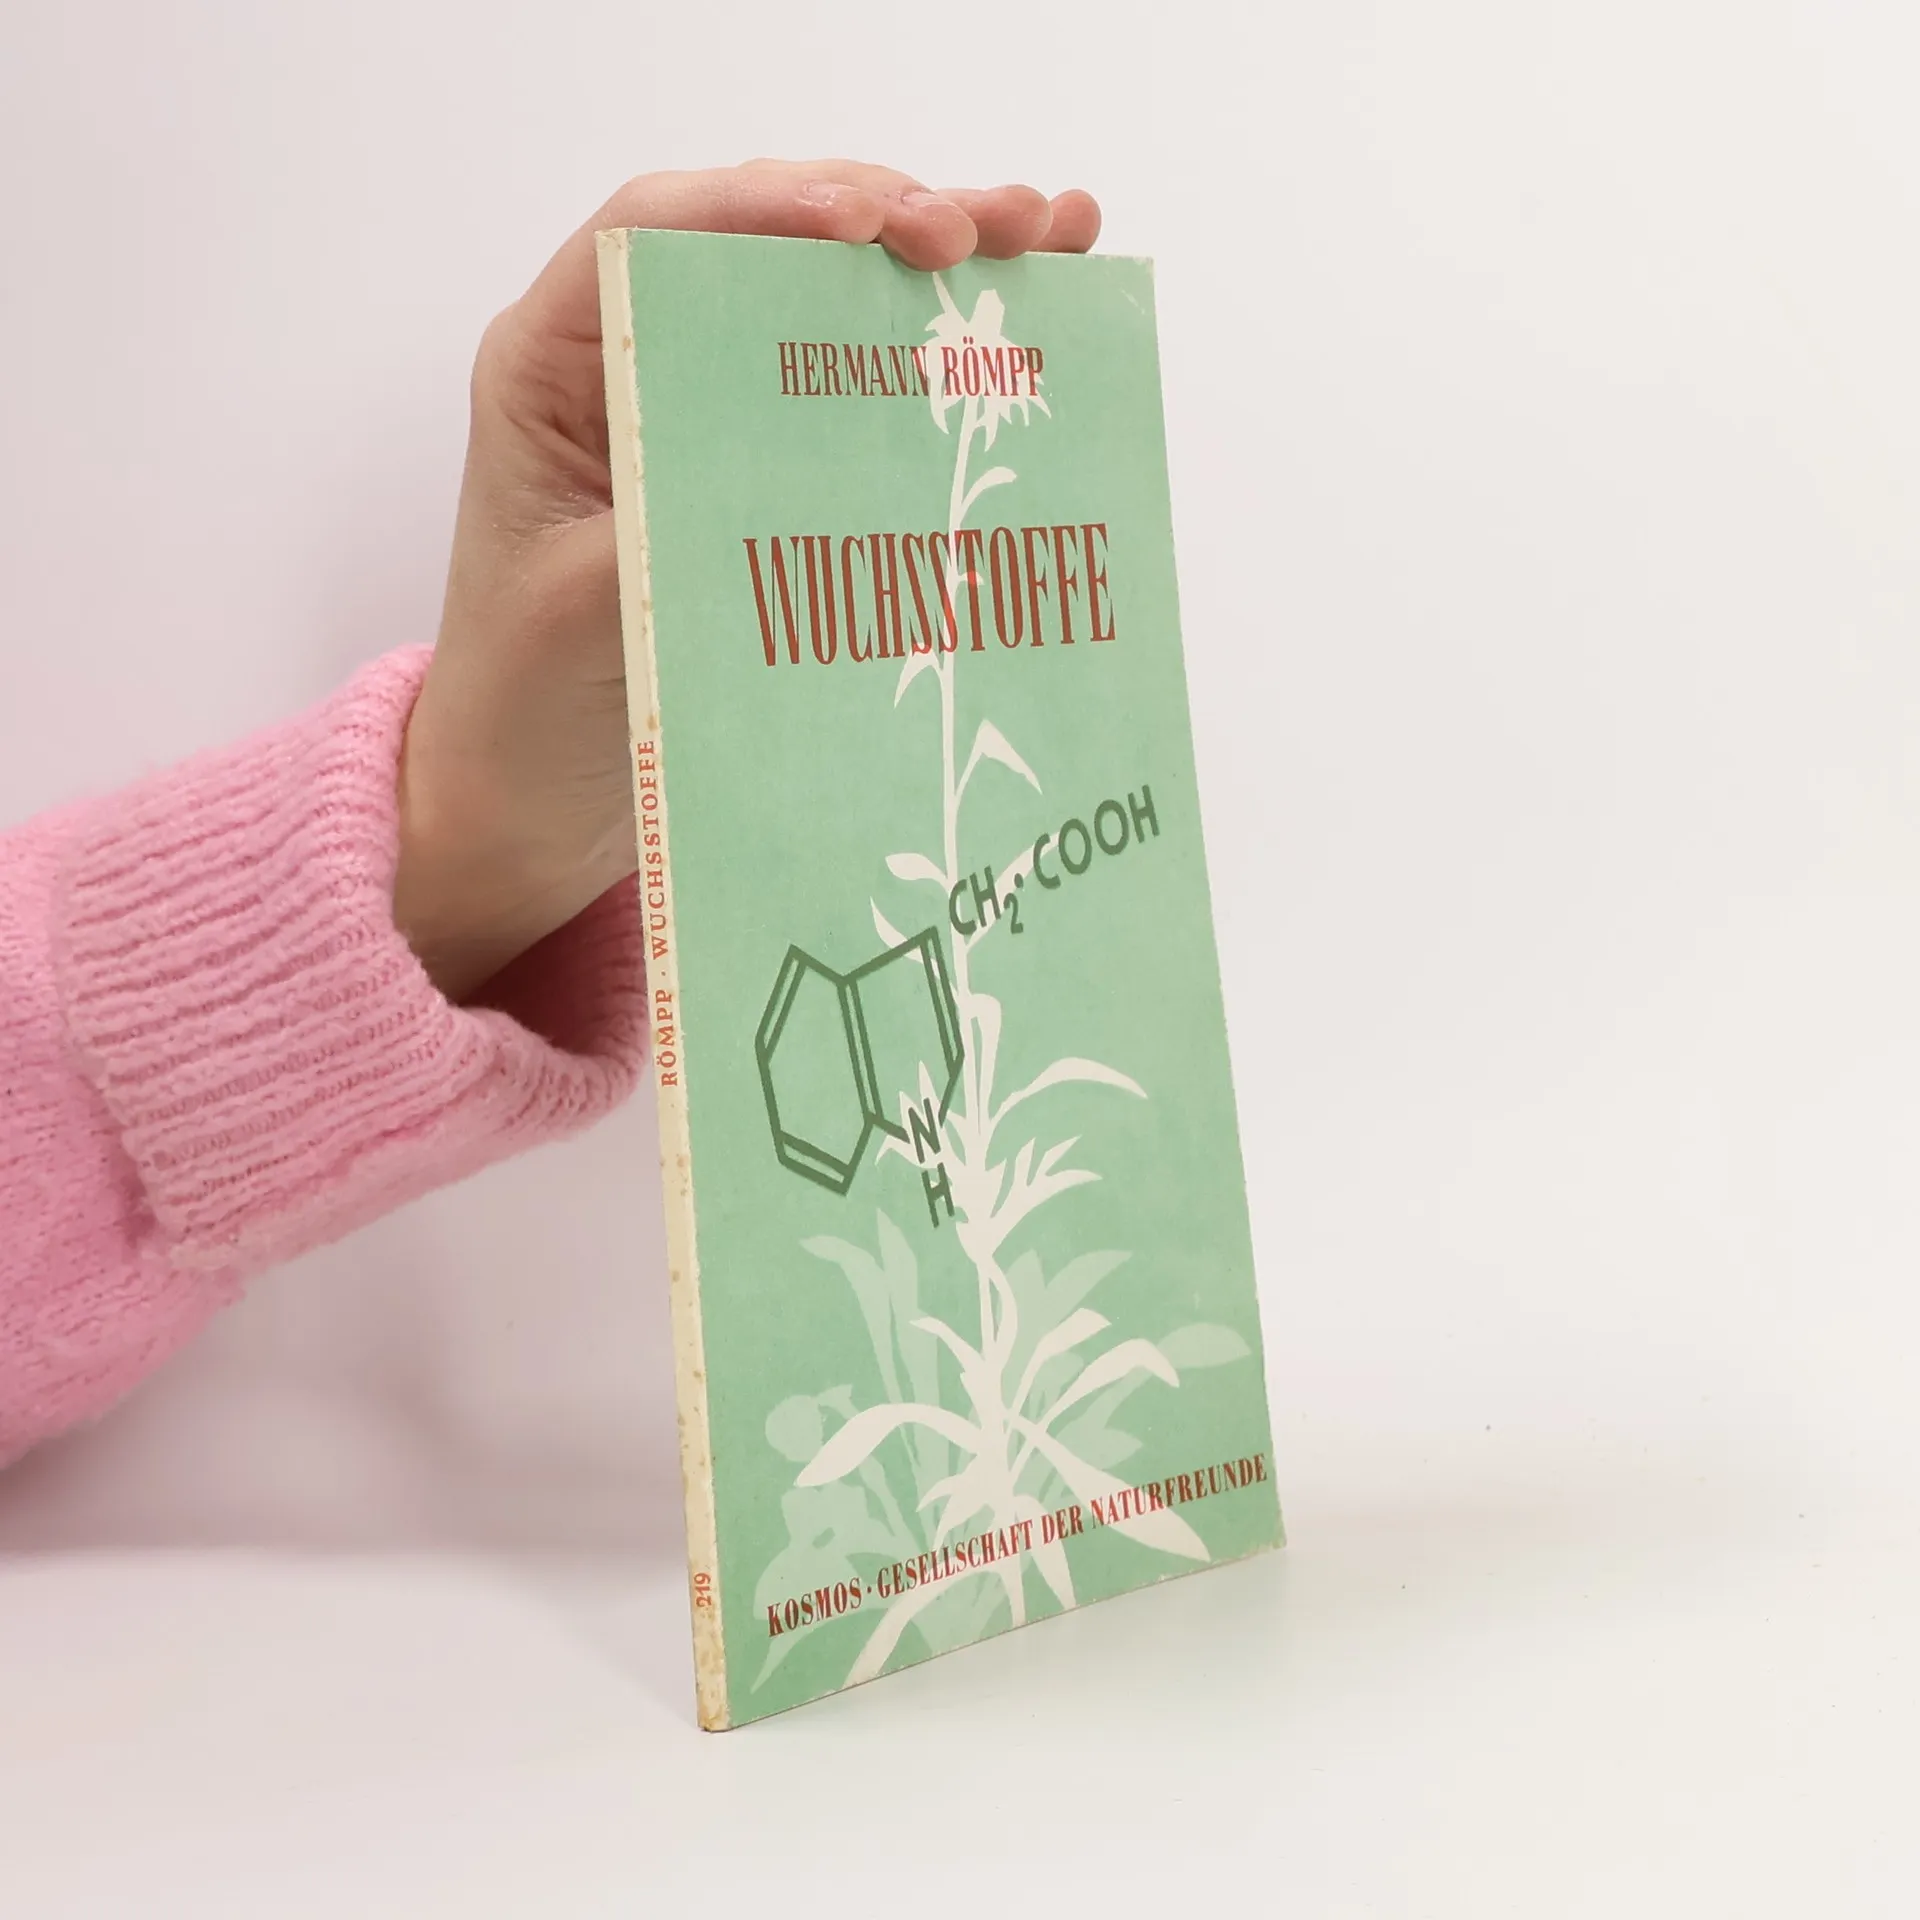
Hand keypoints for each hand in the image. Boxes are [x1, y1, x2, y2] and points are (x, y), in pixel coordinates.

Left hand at [393, 158, 1100, 1001]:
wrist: (528, 794)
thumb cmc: (525, 700)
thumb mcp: (583, 612)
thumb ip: (668, 522)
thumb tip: (796, 463)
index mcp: (554, 365)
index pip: (661, 233)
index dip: (774, 206)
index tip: (874, 224)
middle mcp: (633, 360)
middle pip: (765, 239)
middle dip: (887, 214)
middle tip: (992, 231)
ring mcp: (707, 406)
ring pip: (823, 293)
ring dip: (936, 258)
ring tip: (1050, 233)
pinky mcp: (763, 464)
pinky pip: (853, 382)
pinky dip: (935, 345)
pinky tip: (1034, 307)